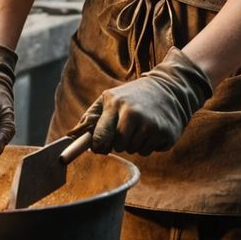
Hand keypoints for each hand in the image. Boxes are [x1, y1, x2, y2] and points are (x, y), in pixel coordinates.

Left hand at [68, 47, 211, 155]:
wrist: (170, 87)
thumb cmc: (133, 95)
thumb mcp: (111, 97)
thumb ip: (91, 115)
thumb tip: (71, 136)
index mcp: (116, 104)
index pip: (99, 138)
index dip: (98, 146)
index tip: (100, 146)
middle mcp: (133, 114)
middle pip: (117, 147)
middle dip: (119, 142)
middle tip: (126, 128)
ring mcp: (150, 125)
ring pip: (133, 150)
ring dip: (134, 143)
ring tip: (141, 125)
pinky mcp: (165, 133)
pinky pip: (148, 152)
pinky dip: (149, 144)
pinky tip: (153, 128)